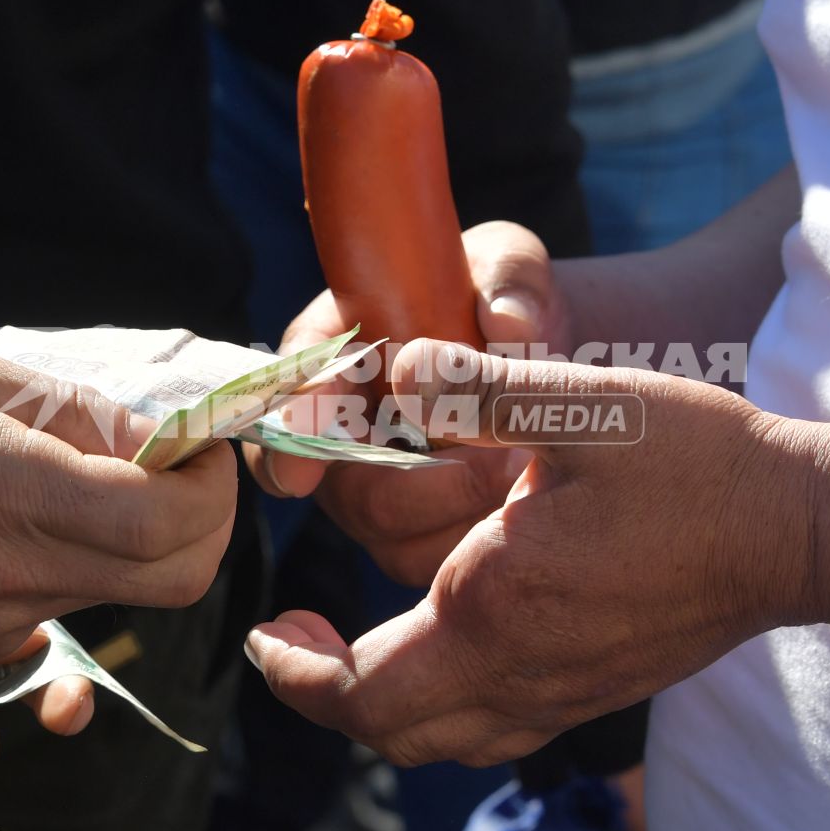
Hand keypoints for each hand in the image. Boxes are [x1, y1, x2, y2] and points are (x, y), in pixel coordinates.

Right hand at [0, 338, 237, 661]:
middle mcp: (18, 572)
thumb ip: (72, 399)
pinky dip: (98, 561)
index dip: (210, 485)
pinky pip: (79, 605)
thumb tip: (157, 426)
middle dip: (208, 522)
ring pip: (136, 594)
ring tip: (119, 477)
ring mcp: (5, 620)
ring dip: (156, 538)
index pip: (163, 521)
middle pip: (179, 577)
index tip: (203, 443)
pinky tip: (58, 513)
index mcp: (10, 494)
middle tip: (189, 468)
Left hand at [245, 340, 819, 765]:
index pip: (360, 691)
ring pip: (444, 741)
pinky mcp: (599, 690)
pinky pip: (494, 730)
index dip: (296, 676)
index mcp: (494, 610)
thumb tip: (391, 368)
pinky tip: (445, 643)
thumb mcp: (584, 404)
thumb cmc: (698, 463)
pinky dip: (443, 708)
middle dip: (325, 693)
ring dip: (382, 706)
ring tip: (351, 646)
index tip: (266, 635)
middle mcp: (522, 674)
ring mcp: (566, 694)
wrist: (803, 530)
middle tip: (295, 634)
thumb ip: (475, 388)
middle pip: (391, 730)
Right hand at [246, 221, 571, 585]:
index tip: (304, 471)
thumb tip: (510, 327)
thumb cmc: (503, 300)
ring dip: (463, 514)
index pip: (287, 401)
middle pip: (350, 491)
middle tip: (504, 458)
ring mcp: (374, 493)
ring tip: (528, 471)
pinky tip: (528, 501)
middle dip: (426, 484)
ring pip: (395, 537)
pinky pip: (434, 564)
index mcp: (332, 357)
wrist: (542, 359)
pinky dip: (481, 540)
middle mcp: (337, 436)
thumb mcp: (509, 266)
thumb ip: (510, 278)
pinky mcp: (417, 538)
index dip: (292, 436)